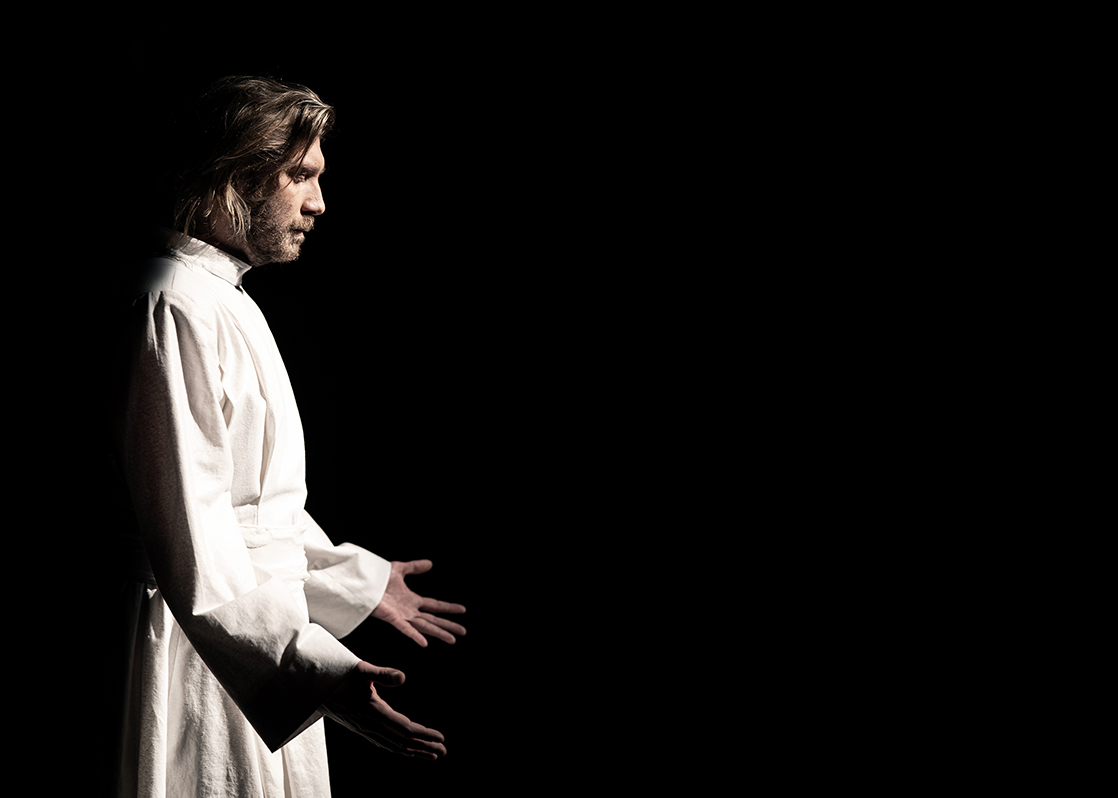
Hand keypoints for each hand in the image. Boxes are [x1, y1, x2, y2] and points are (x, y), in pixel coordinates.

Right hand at [321, 661, 446, 759]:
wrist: (315, 687)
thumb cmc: (340, 675)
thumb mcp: (362, 670)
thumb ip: (383, 674)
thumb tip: (403, 677)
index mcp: (373, 712)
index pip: (404, 729)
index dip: (424, 734)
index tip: (440, 738)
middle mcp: (369, 725)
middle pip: (402, 742)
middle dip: (423, 747)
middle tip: (443, 751)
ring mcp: (364, 729)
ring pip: (393, 746)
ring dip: (414, 751)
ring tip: (432, 755)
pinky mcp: (361, 729)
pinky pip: (384, 744)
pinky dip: (399, 749)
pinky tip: (408, 750)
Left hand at [372, 560, 466, 646]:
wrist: (361, 582)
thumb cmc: (376, 578)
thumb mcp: (400, 569)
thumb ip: (414, 567)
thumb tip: (430, 563)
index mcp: (411, 600)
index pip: (434, 605)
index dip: (448, 608)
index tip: (462, 609)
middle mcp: (409, 610)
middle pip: (433, 619)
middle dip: (448, 625)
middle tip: (463, 631)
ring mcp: (402, 616)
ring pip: (424, 626)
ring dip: (438, 632)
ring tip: (453, 639)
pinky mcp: (392, 618)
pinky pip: (406, 628)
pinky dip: (415, 635)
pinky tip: (425, 643)